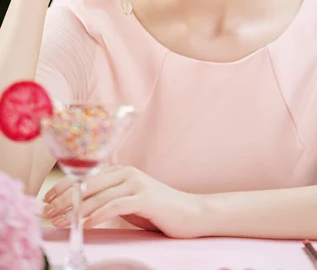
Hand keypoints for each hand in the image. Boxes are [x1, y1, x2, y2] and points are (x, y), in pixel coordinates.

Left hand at [43, 165, 204, 238]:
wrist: (191, 213)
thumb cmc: (158, 210)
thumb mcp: (129, 202)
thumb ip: (109, 199)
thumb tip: (81, 208)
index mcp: (122, 171)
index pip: (87, 176)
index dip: (65, 186)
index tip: (47, 198)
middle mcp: (127, 173)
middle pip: (88, 184)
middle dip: (64, 198)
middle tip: (46, 211)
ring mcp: (137, 183)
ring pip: (99, 195)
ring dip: (75, 209)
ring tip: (59, 220)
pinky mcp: (145, 197)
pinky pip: (116, 205)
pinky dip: (97, 215)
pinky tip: (84, 224)